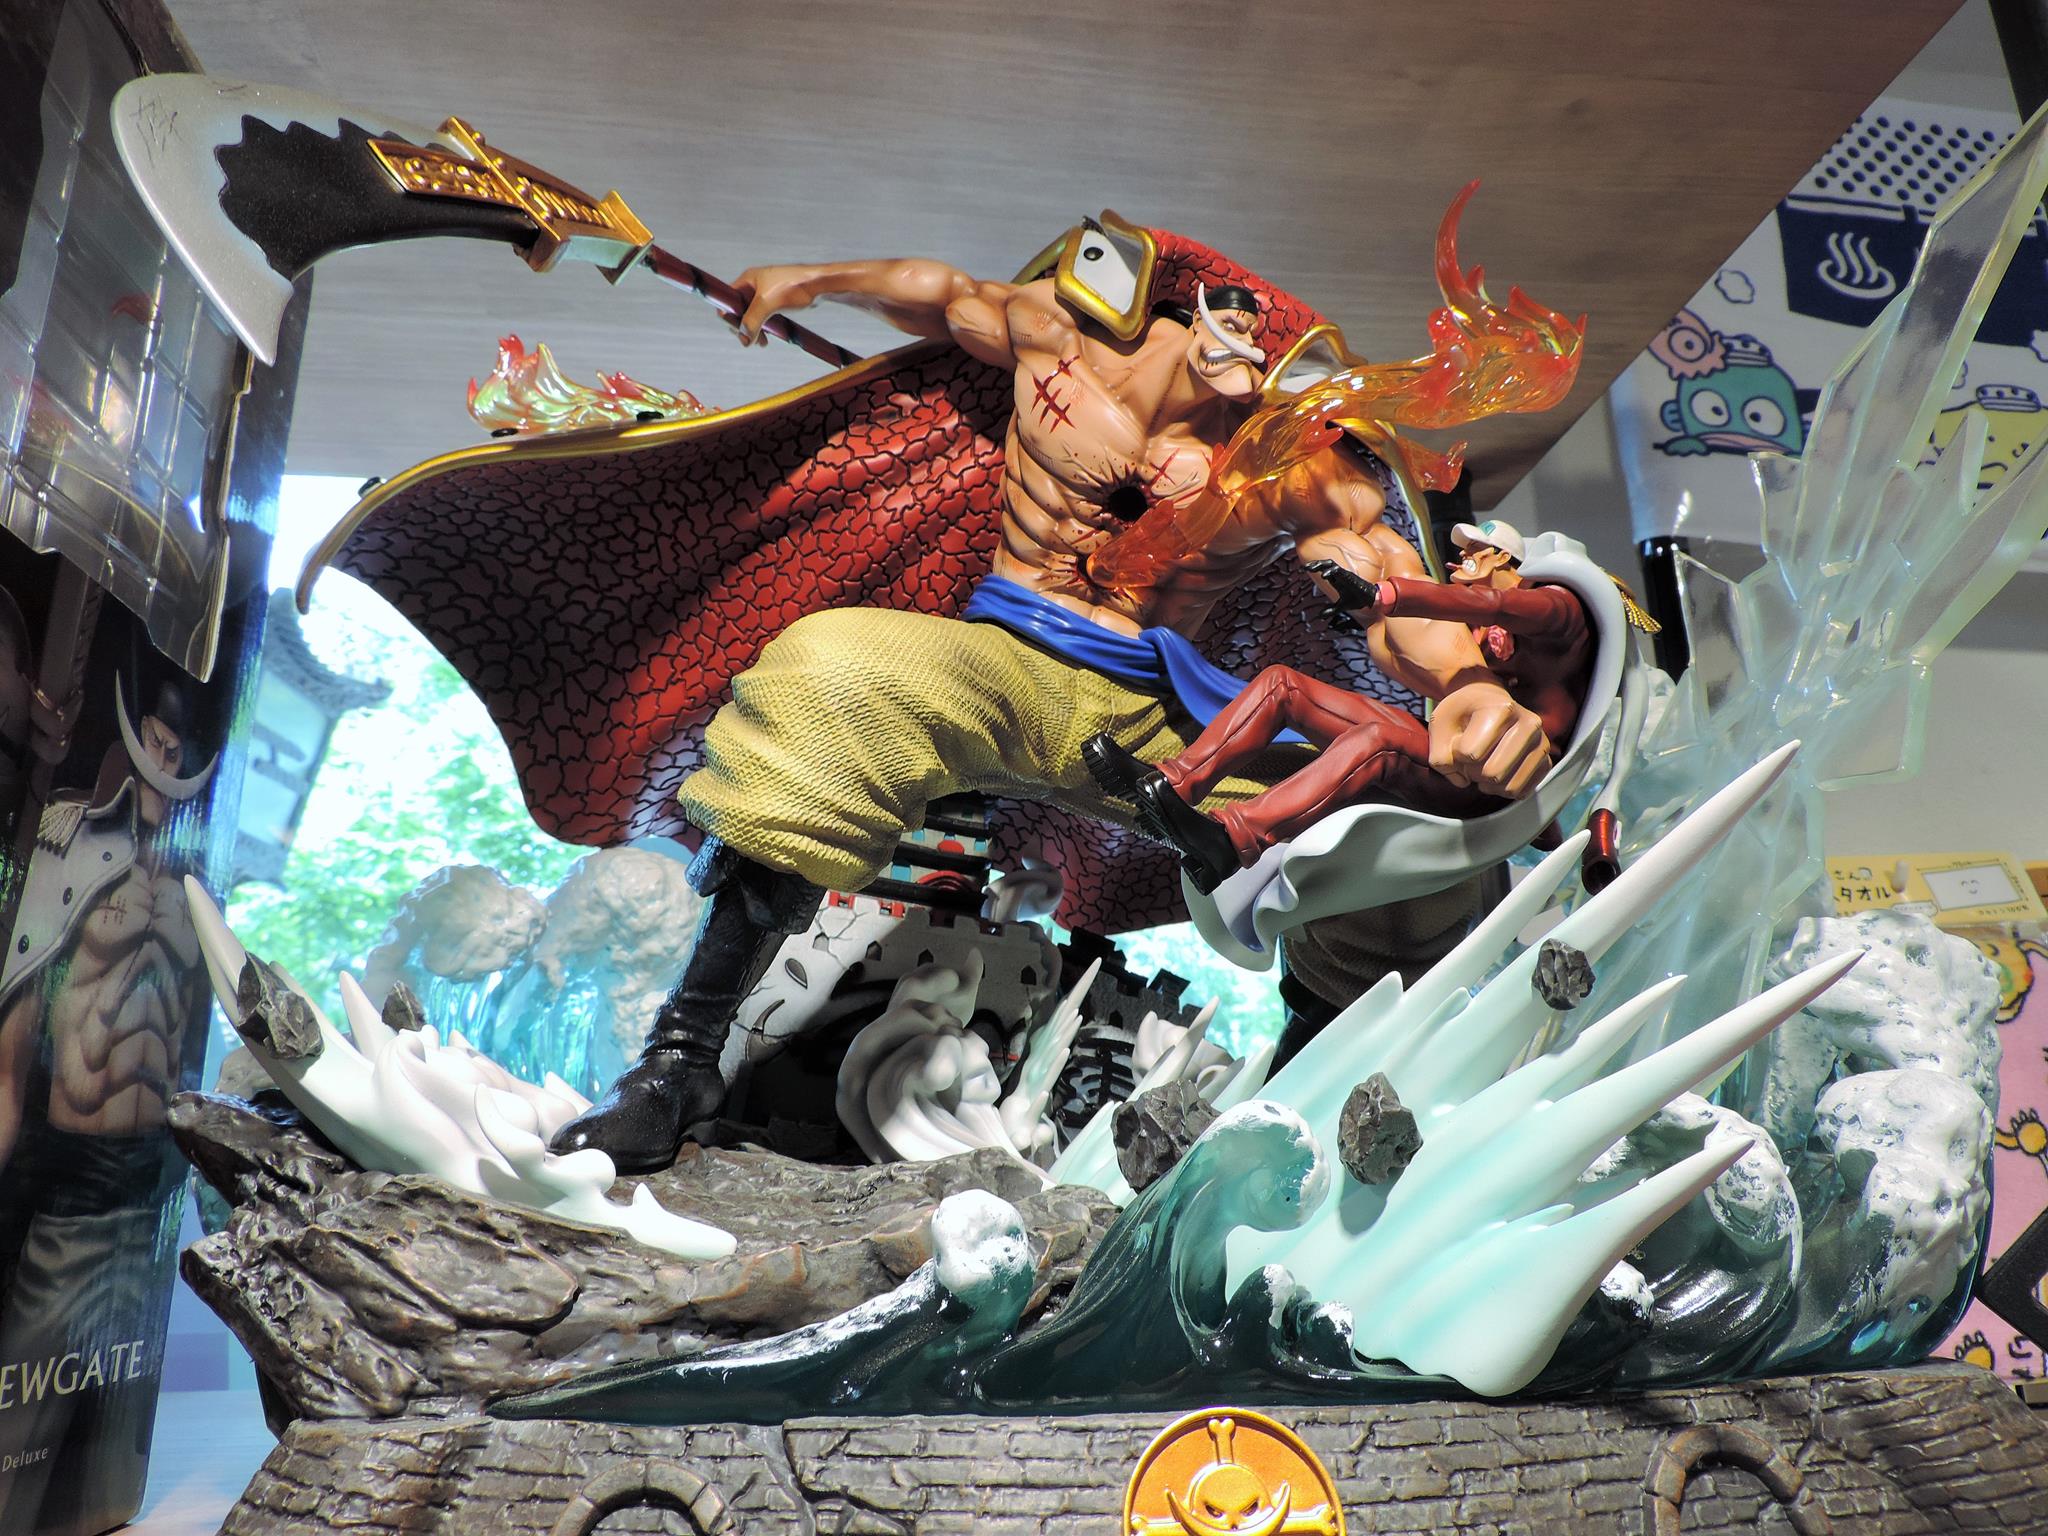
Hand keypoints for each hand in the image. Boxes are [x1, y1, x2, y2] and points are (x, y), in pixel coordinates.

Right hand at [732, 265, 818, 345]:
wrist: (820, 285)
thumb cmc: (795, 286)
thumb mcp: (768, 303)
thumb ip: (752, 320)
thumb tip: (744, 338)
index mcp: (748, 280)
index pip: (728, 299)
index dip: (729, 316)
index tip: (739, 330)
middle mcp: (754, 286)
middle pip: (738, 310)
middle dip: (743, 326)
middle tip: (749, 341)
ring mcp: (765, 295)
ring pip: (752, 316)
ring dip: (753, 330)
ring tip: (761, 343)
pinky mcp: (775, 303)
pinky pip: (763, 318)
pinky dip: (764, 328)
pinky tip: (767, 339)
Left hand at [1304, 558, 1378, 632]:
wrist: (1370, 600)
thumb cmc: (1357, 600)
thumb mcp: (1341, 607)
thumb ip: (1331, 610)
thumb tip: (1320, 616)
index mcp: (1337, 579)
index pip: (1324, 569)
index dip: (1315, 567)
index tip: (1304, 569)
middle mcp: (1340, 575)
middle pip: (1326, 564)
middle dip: (1315, 564)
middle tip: (1305, 567)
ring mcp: (1345, 574)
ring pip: (1331, 564)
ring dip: (1321, 565)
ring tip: (1312, 568)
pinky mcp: (1350, 576)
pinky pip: (1339, 571)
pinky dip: (1331, 572)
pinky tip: (1324, 575)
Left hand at [1427, 682, 1552, 797]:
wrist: (1488, 701)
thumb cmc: (1463, 712)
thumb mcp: (1440, 724)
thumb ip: (1440, 756)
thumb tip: (1463, 781)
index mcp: (1502, 710)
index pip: (1470, 754)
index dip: (1456, 754)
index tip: (1459, 739)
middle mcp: (1529, 724)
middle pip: (1492, 773)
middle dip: (1472, 772)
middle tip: (1470, 758)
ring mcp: (1542, 743)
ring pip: (1508, 787)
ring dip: (1487, 784)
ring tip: (1482, 766)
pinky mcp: (1546, 761)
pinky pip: (1521, 791)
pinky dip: (1503, 790)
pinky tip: (1496, 774)